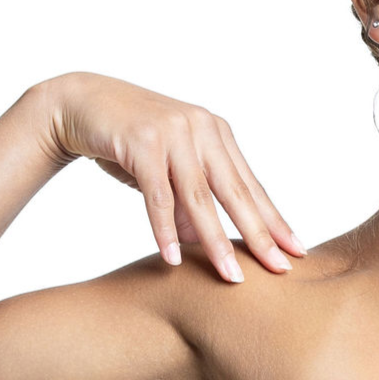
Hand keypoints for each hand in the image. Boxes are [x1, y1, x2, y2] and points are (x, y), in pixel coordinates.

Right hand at [39, 71, 303, 280]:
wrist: (81, 103)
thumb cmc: (130, 141)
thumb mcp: (169, 169)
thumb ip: (190, 202)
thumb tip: (207, 246)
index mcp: (217, 134)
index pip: (250, 186)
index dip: (274, 221)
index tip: (297, 252)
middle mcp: (201, 129)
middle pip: (235, 193)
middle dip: (259, 236)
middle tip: (279, 269)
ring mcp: (173, 133)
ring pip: (199, 198)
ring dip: (216, 241)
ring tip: (231, 276)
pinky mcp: (142, 142)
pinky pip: (158, 195)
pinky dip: (164, 229)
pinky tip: (173, 258)